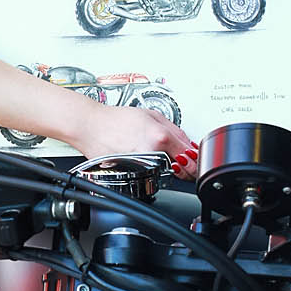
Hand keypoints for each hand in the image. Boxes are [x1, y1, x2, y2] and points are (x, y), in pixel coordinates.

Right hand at [67, 104, 198, 178]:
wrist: (91, 127)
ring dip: (170, 169)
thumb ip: (176, 131)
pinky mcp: (132, 174)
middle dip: (187, 167)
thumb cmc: (116, 119)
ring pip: (167, 175)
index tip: (198, 159)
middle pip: (182, 170)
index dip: (198, 159)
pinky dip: (153, 170)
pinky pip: (150, 175)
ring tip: (159, 156)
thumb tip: (189, 145)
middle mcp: (152, 153)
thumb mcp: (152, 115)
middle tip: (184, 161)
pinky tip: (147, 160)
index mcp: (160, 136)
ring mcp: (141, 166)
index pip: (191, 156)